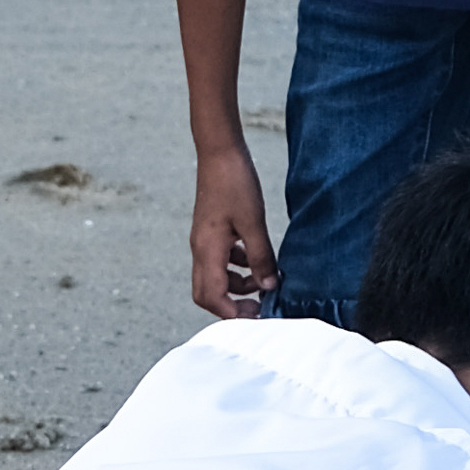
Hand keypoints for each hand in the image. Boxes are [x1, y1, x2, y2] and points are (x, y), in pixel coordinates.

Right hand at [190, 146, 277, 316]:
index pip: (212, 297)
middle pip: (207, 293)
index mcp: (207, 250)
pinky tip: (255, 258)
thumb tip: (269, 285)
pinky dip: (236, 267)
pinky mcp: (210, 232)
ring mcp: (204, 241)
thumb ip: (261, 257)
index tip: (257, 316)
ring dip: (237, 285)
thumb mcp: (254, 222)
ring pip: (214, 277)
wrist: (220, 154)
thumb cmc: (235, 183)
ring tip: (263, 279)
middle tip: (258, 306)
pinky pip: (220, 260)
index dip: (232, 314)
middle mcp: (200, 250)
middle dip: (231, 305)